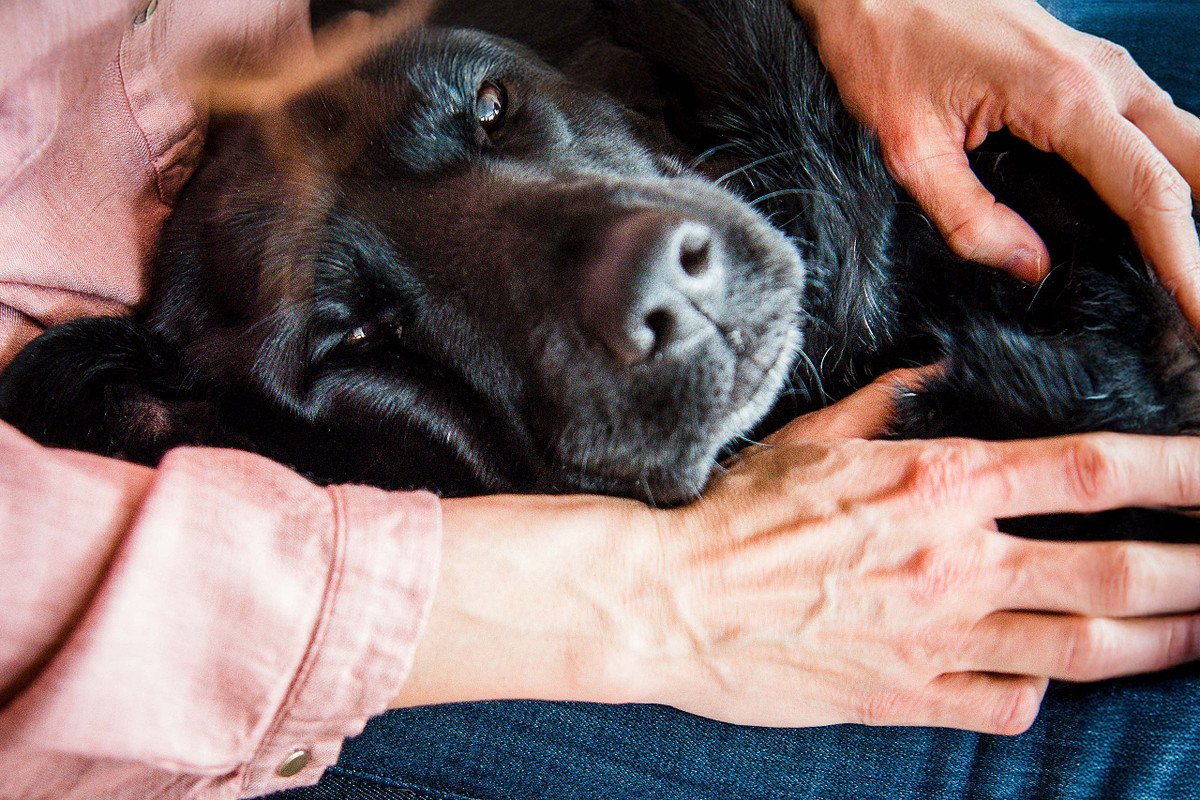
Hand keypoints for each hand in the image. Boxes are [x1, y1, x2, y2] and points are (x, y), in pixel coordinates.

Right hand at [399, 374, 1199, 734]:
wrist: (669, 601)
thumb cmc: (734, 511)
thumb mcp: (812, 435)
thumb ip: (887, 402)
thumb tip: (934, 369)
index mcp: (936, 483)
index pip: (1091, 468)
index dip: (1179, 469)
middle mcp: (955, 561)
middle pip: (1121, 567)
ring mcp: (937, 638)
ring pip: (1087, 647)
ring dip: (1162, 641)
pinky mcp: (907, 697)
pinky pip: (1008, 704)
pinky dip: (1044, 692)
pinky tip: (1053, 681)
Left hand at [792, 0, 1199, 327]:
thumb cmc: (884, 49)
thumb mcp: (909, 148)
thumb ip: (968, 217)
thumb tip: (1030, 269)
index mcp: (1063, 95)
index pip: (1151, 191)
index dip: (1184, 261)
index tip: (1196, 313)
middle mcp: (1102, 75)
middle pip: (1194, 164)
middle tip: (1194, 305)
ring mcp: (1102, 65)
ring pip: (1184, 140)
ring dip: (1190, 205)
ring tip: (1179, 273)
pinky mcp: (1088, 67)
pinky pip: (1150, 125)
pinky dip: (1164, 174)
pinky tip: (1150, 221)